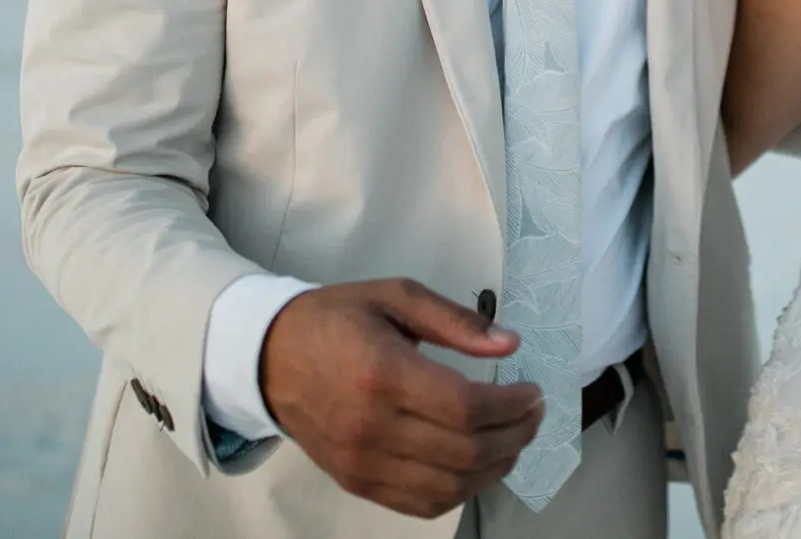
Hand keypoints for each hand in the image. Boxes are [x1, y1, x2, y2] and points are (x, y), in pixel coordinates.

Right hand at [258, 278, 543, 517]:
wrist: (268, 357)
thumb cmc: (333, 320)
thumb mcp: (395, 296)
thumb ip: (455, 320)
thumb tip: (509, 343)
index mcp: (382, 374)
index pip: (465, 408)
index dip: (512, 406)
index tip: (533, 392)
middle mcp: (371, 427)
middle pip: (465, 452)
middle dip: (515, 436)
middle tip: (532, 414)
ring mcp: (362, 462)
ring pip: (449, 486)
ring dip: (495, 468)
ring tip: (513, 440)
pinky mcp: (356, 482)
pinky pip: (420, 503)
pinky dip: (459, 492)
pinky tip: (477, 466)